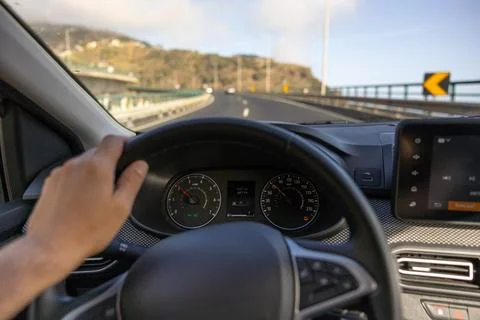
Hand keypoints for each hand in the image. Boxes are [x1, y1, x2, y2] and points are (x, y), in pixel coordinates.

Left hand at [26, 135, 147, 272]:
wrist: (51, 247)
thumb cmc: (86, 231)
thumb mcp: (120, 207)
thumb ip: (132, 181)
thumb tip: (140, 165)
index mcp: (97, 166)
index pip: (113, 140)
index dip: (125, 143)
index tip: (130, 151)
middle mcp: (76, 164)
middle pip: (98, 152)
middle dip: (110, 163)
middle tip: (118, 183)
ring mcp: (61, 173)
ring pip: (83, 164)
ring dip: (94, 174)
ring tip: (98, 198)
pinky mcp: (50, 184)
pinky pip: (70, 175)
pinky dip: (79, 182)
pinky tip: (82, 203)